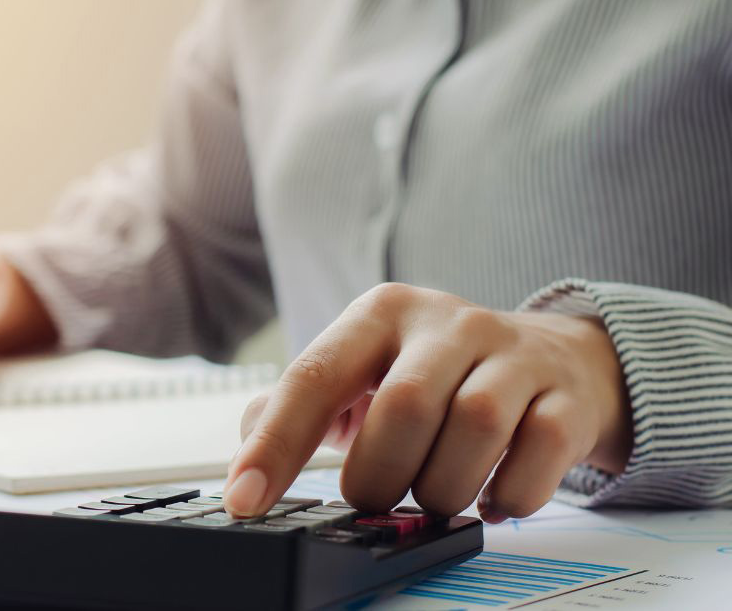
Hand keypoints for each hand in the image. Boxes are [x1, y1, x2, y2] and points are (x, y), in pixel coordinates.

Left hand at [225, 283, 631, 522]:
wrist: (557, 360)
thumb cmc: (438, 373)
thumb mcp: (364, 368)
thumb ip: (299, 404)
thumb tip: (249, 450)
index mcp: (381, 313)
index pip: (315, 376)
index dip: (276, 444)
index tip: (246, 499)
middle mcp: (447, 323)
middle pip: (402, 407)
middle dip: (378, 475)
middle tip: (375, 497)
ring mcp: (514, 355)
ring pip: (473, 429)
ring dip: (442, 488)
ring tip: (434, 494)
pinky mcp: (566, 397)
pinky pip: (536, 458)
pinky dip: (507, 496)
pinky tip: (492, 498)